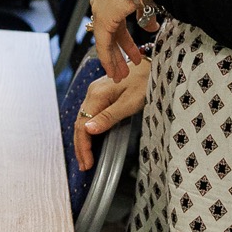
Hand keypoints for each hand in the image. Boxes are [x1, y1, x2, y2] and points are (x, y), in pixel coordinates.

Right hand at [73, 55, 149, 169]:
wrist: (151, 66)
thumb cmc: (144, 82)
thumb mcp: (129, 103)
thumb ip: (108, 117)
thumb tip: (88, 130)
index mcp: (97, 95)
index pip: (82, 125)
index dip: (84, 146)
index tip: (88, 162)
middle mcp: (92, 93)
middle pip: (79, 123)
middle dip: (80, 146)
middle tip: (84, 165)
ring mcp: (96, 93)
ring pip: (83, 119)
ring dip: (83, 140)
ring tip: (85, 157)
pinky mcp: (101, 94)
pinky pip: (89, 115)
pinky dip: (88, 130)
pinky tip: (90, 139)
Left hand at [86, 0, 144, 83]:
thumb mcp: (148, 2)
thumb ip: (146, 17)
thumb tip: (150, 28)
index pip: (115, 26)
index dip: (124, 43)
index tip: (130, 57)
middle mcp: (102, 4)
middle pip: (109, 35)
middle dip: (118, 54)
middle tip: (123, 70)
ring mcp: (100, 11)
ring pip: (105, 42)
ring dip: (114, 60)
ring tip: (121, 75)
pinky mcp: (102, 19)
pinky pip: (103, 44)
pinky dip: (108, 58)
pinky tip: (114, 70)